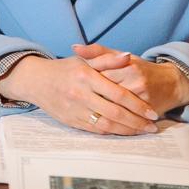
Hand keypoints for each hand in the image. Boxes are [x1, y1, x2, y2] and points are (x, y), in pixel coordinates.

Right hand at [0, 54, 158, 134]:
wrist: (35, 80)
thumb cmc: (63, 69)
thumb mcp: (84, 60)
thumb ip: (107, 59)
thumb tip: (128, 56)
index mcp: (86, 77)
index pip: (119, 94)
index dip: (138, 105)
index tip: (153, 113)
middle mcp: (80, 94)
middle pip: (115, 112)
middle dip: (137, 122)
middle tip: (152, 127)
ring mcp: (74, 109)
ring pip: (107, 124)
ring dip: (127, 130)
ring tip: (142, 131)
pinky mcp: (70, 120)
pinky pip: (95, 129)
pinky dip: (112, 132)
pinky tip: (123, 132)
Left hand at [72, 43, 188, 114]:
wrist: (172, 83)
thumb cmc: (140, 68)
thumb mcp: (120, 55)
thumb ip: (97, 51)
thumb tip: (74, 47)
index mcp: (126, 66)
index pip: (99, 76)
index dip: (85, 83)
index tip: (74, 86)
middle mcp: (135, 82)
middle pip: (105, 95)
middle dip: (90, 100)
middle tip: (76, 103)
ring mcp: (143, 99)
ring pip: (115, 110)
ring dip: (99, 113)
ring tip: (85, 114)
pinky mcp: (149, 112)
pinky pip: (127, 121)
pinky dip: (115, 124)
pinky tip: (101, 124)